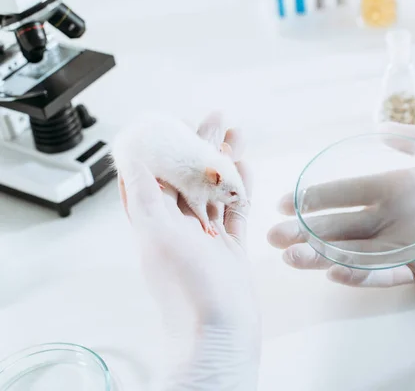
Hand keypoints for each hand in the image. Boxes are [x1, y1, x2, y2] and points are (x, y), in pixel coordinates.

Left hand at [118, 120, 258, 390]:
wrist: (219, 333)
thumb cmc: (186, 289)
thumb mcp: (157, 233)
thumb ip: (144, 193)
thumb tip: (129, 155)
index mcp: (156, 221)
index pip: (158, 172)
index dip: (168, 144)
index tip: (181, 120)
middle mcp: (180, 226)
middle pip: (191, 175)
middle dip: (205, 144)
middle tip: (220, 117)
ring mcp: (207, 237)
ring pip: (216, 189)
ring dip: (227, 162)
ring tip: (239, 134)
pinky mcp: (231, 248)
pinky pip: (236, 211)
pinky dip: (242, 188)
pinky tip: (248, 168)